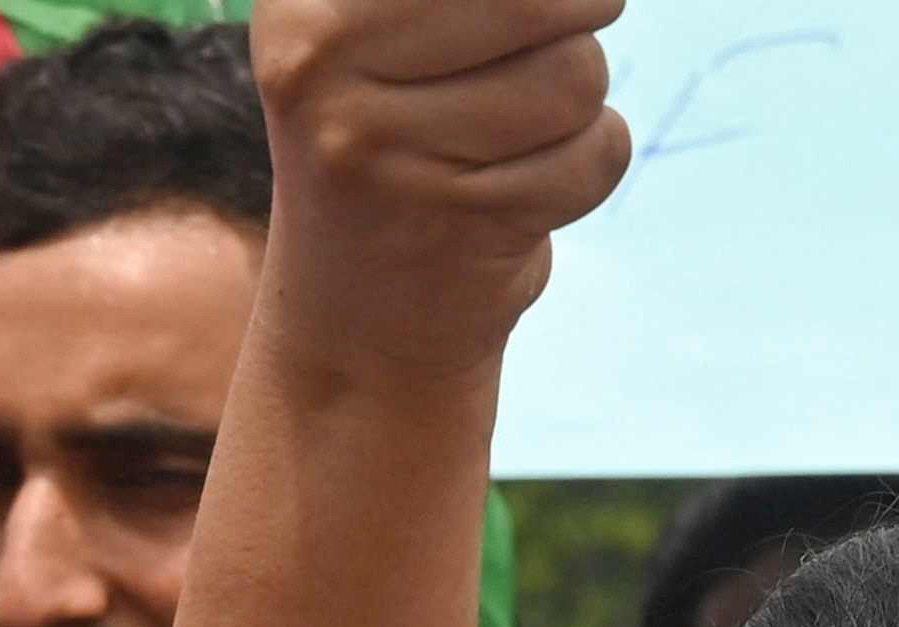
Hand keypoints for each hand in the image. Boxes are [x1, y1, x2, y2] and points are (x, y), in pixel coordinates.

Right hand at [248, 0, 627, 390]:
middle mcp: (320, 71)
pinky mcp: (454, 226)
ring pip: (578, 71)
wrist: (355, 321)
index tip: (530, 15)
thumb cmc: (391, 139)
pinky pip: (599, 150)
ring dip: (577, 102)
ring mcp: (383, 154)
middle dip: (571, 18)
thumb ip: (464, 2)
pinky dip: (590, 166)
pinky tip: (524, 193)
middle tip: (536, 56)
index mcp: (299, 7)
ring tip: (511, 138)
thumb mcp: (372, 36)